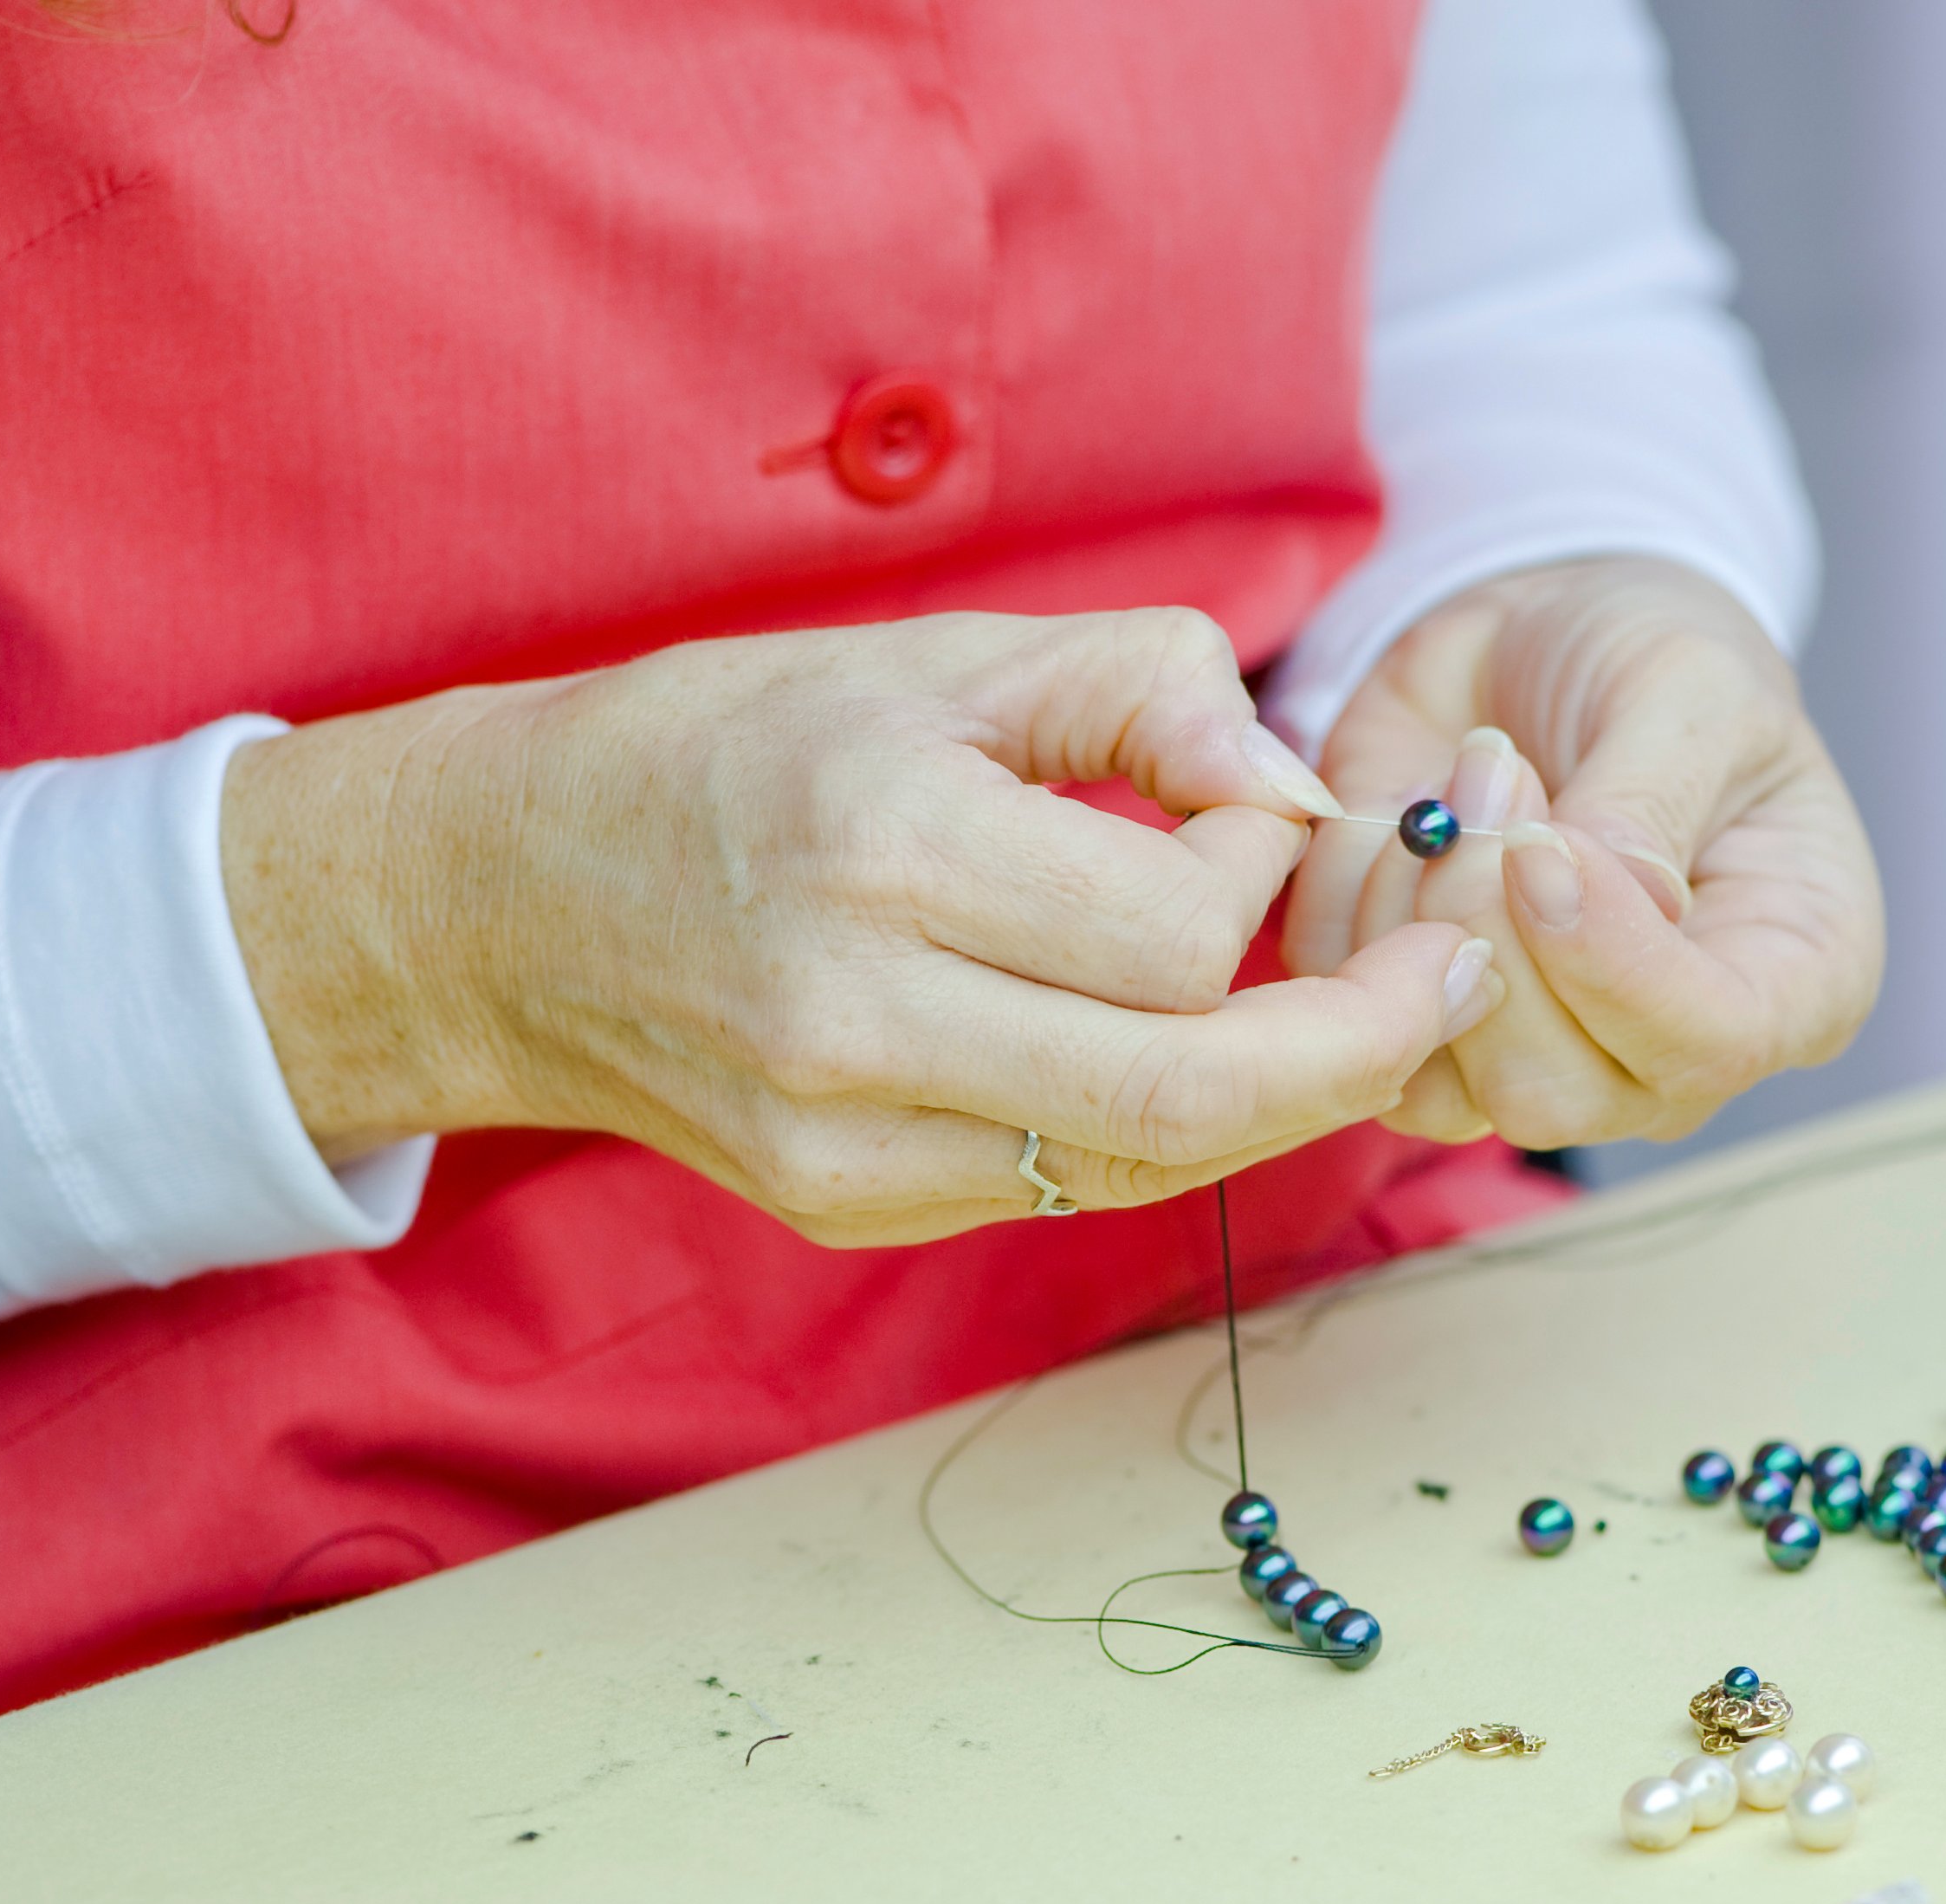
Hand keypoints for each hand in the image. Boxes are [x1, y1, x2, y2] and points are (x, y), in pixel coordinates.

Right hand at [221, 609, 1505, 1244]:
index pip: (1174, 930)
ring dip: (1276, 1094)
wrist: (499, 900)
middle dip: (1357, 1045)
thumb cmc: (727, 747)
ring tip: (1342, 1009)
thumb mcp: (930, 659)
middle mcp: (858, 1019)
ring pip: (1144, 1162)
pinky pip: (1061, 1184)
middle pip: (1189, 1092)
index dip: (1265, 873)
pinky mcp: (841, 1202)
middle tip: (1447, 978)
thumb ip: (1137, 685)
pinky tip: (1180, 1048)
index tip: (1259, 807)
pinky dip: (1158, 1122)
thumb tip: (1287, 786)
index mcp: (884, 850)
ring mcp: (843, 1140)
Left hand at [1281, 557, 1882, 1146]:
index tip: (1543, 846)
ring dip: (1413, 915)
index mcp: (1790, 985)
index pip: (1706, 1046)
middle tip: (1497, 778)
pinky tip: (1407, 812)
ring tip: (1465, 776)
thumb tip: (1591, 897)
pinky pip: (1348, 1014)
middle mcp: (1660, 1053)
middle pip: (1551, 1094)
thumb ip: (1648, 805)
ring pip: (1432, 1084)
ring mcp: (1531, 1057)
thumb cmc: (1652, 656)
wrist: (1538, 635)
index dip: (1611, 963)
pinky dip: (1352, 903)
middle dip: (1492, 931)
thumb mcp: (1692, 688)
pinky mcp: (1417, 1021)